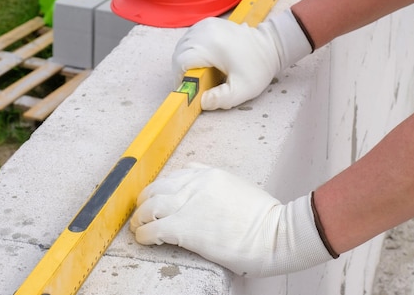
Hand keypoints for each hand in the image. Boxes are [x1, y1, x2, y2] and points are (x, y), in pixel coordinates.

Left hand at [130, 164, 332, 276]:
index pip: (175, 175)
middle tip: (142, 214)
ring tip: (138, 227)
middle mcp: (195, 183)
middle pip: (157, 187)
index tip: (159, 199)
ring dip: (140, 218)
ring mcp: (189, 204)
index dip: (162, 189)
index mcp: (209, 174)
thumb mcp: (238, 189)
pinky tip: (144, 239)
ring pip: (149, 206)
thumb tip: (204, 198)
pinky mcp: (185, 227)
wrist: (276, 234)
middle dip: (146, 201)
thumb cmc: (265, 218)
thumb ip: (216, 188)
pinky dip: (144, 234)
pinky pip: (153, 229)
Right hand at [172, 9, 311, 109]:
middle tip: (195, 83)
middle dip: (182, 70)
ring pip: (182, 44)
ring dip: (185, 59)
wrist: (271, 46)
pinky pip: (190, 37)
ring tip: (199, 72)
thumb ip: (221, 99)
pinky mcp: (208, 22)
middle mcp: (205, 31)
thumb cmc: (258, 67)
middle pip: (179, 52)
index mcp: (211, 46)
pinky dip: (191, 49)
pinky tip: (203, 59)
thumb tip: (201, 101)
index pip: (181, 62)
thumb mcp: (242, 90)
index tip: (190, 88)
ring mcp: (206, 24)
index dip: (180, 78)